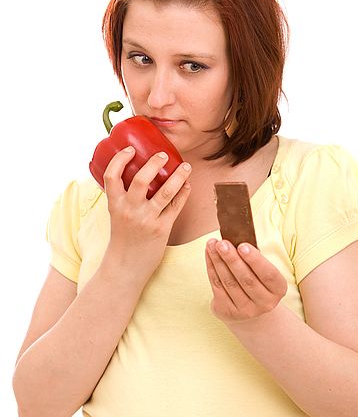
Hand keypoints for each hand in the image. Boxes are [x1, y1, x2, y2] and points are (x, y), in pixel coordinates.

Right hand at [103, 146, 191, 273]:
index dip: (120, 159)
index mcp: (114, 204)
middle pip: (141, 179)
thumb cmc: (122, 238)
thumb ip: (121, 196)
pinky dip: (183, 194)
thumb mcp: (115, 214)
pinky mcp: (162, 229)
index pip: (112, 176)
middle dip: (154, 163)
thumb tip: (132, 174)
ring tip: (186, 167)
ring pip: (165, 192)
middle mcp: (130, 210)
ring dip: (178, 176)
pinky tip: (187, 186)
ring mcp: (147, 220)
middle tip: (164, 155)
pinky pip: (176, 207)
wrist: (126, 267)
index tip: (130, 149)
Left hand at [205, 239, 286, 324]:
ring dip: (218, 261)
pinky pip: (217, 287)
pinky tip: (209, 254)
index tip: (242, 246)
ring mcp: (246, 311)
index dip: (255, 260)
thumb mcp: (262, 270)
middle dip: (232, 259)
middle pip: (246, 279)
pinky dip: (212, 268)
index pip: (268, 275)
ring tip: (212, 245)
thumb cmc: (256, 280)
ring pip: (229, 282)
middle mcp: (265, 303)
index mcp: (278, 290)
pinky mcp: (227, 312)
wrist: (248, 309)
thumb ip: (253, 258)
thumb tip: (235, 240)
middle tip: (222, 243)